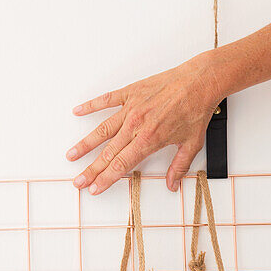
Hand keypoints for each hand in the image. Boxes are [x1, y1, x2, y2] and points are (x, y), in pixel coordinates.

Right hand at [67, 52, 221, 193]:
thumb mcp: (191, 143)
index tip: (94, 188)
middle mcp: (136, 125)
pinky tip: (78, 111)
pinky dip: (91, 106)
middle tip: (78, 181)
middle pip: (107, 153)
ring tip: (72, 155)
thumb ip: (179, 166)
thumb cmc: (196, 109)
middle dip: (91, 170)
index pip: (121, 165)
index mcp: (149, 139)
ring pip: (102, 129)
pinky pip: (106, 100)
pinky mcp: (130, 92)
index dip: (106, 179)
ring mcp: (131, 108)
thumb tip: (172, 184)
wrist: (199, 82)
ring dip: (85, 144)